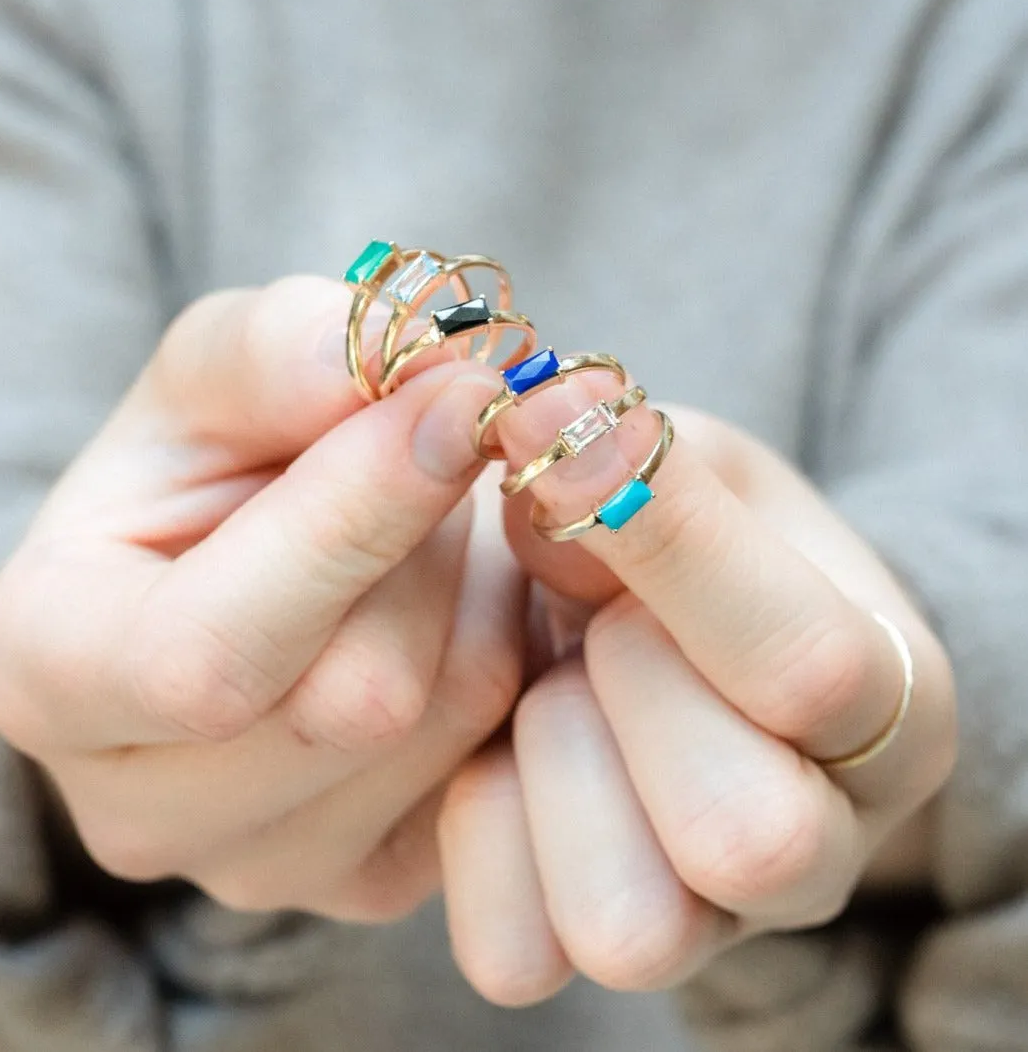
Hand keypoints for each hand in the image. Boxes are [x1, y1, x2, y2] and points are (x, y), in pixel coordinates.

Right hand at [0, 276, 524, 920]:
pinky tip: (455, 611)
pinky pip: (492, 760)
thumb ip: (288, 350)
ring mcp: (261, 864)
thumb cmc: (218, 462)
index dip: (352, 518)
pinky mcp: (371, 876)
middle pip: (353, 698)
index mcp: (51, 674)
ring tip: (427, 545)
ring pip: (444, 721)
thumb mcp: (219, 374)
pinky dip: (504, 656)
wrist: (265, 557)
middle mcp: (141, 807)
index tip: (460, 398)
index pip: (206, 654)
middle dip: (423, 551)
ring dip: (475, 594)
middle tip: (428, 471)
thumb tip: (418, 361)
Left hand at [438, 369, 956, 1002]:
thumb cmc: (678, 545)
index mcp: (893, 707)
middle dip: (627, 689)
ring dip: (554, 771)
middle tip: (600, 624)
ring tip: (553, 692)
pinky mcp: (599, 947)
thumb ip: (631, 460)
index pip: (809, 663)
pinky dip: (482, 835)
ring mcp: (717, 926)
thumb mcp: (683, 470)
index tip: (563, 446)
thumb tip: (545, 423)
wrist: (652, 635)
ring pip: (631, 926)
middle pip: (744, 836)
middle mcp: (826, 845)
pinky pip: (518, 951)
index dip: (671, 548)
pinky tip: (503, 753)